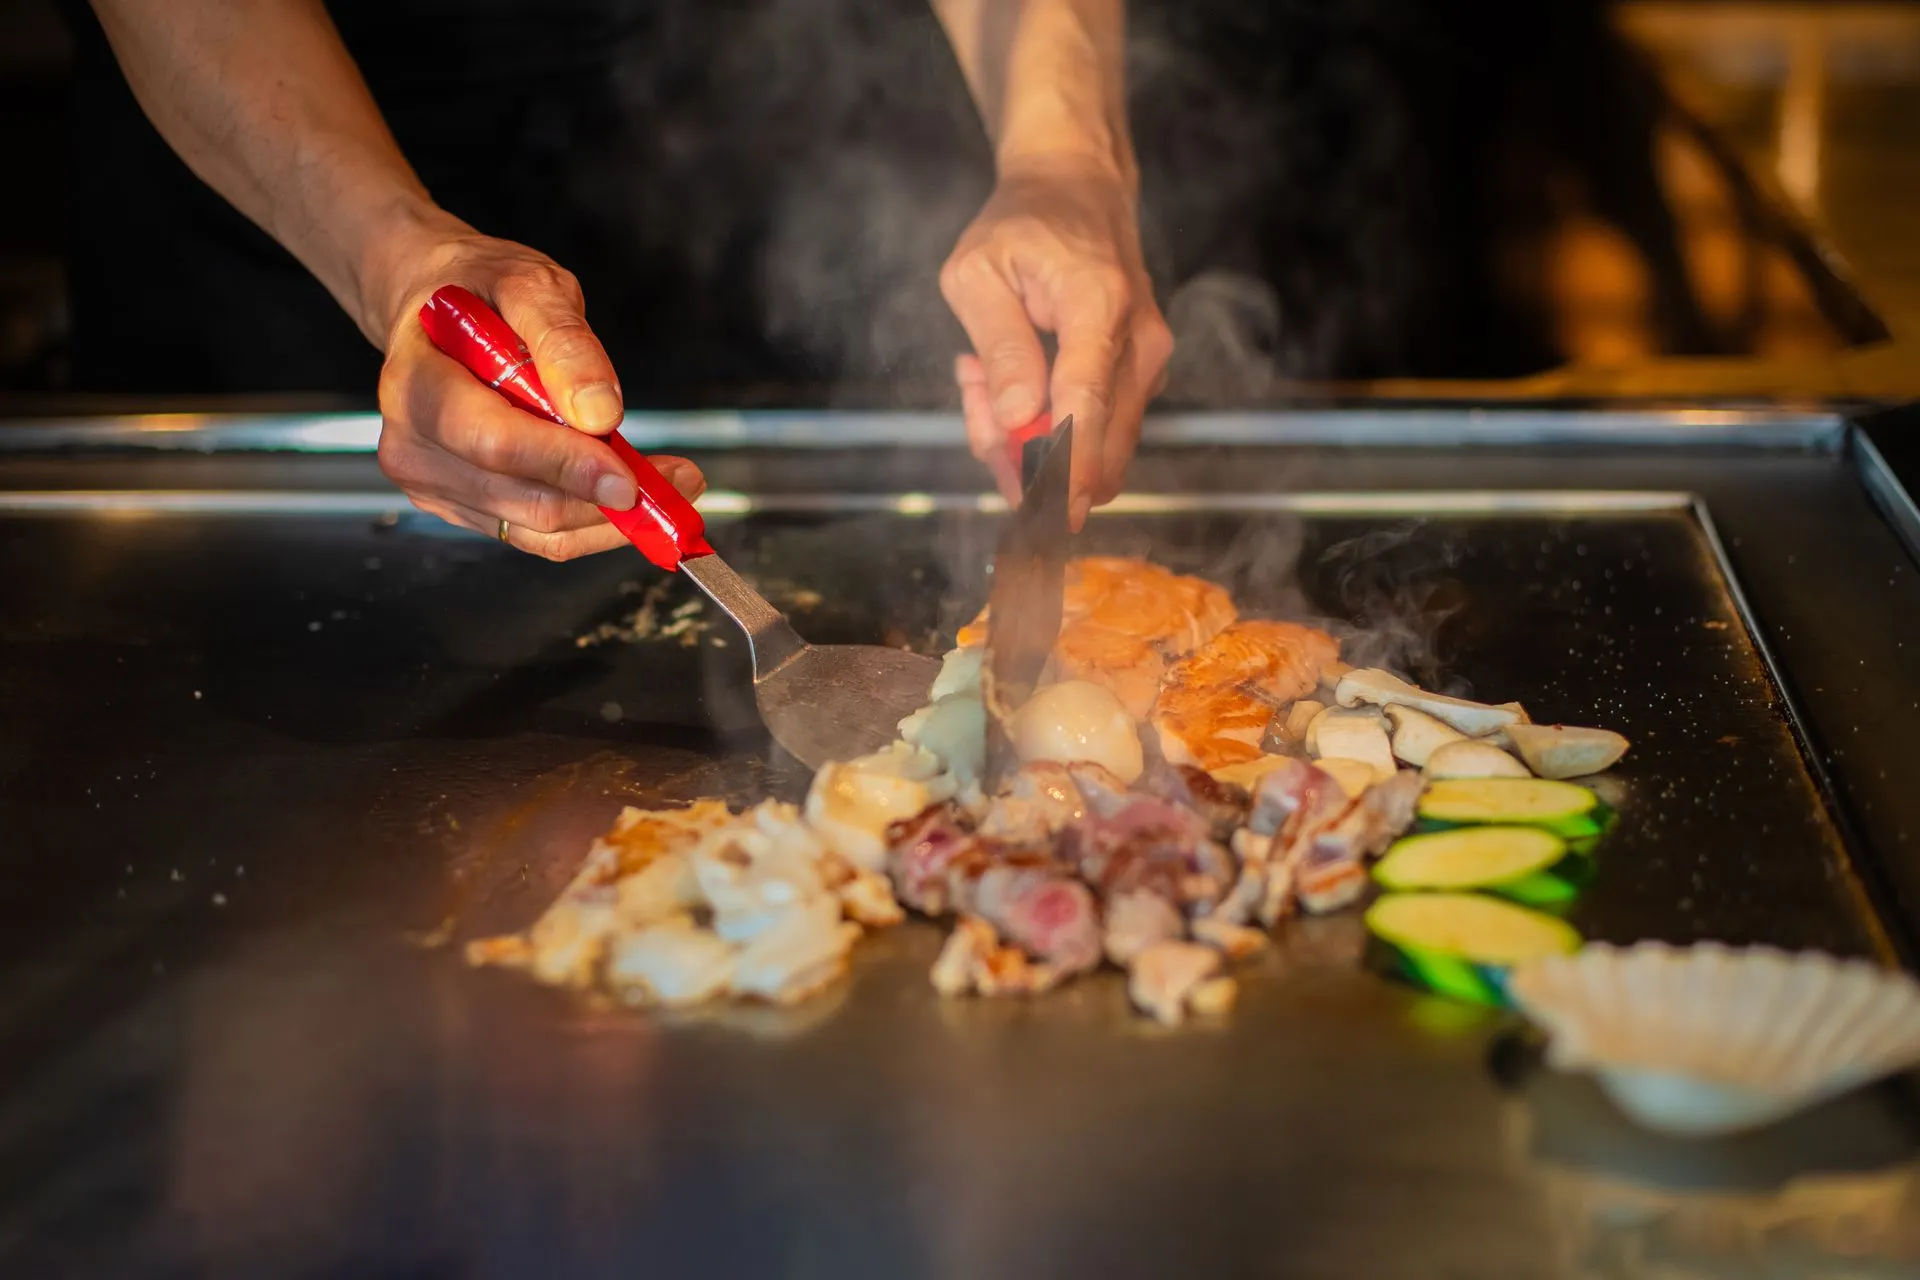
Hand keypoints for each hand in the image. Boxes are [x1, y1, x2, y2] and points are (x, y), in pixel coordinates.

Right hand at [372, 228, 704, 559]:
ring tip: (669, 482)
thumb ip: (562, 341)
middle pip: (525, 498)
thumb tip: (597, 412)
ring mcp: (434, 485)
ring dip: (611, 515)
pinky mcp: (464, 508)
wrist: (432, 308)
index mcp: (416, 386)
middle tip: (681, 478)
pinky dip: (591, 522)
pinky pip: (536, 535)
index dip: (567, 465)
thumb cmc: (477, 289)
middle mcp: (413, 447)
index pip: (495, 442)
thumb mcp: (526, 283)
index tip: (631, 478)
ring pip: (539, 528)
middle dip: (609, 495)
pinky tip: (627, 493)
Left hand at [940, 157, 1170, 526]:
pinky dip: (1052, 429)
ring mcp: (1149, 363)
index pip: (1087, 401)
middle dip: (1029, 459)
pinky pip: (1098, 432)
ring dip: (1034, 442)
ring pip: (1098, 449)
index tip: (1051, 512)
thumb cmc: (1022, 224)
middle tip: (976, 402)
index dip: (1067, 465)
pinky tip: (1017, 382)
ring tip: (987, 376)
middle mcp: (1139, 340)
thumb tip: (1019, 418)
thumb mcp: (978, 270)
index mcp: (1096, 303)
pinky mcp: (1144, 379)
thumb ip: (999, 345)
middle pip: (1098, 443)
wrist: (1078, 188)